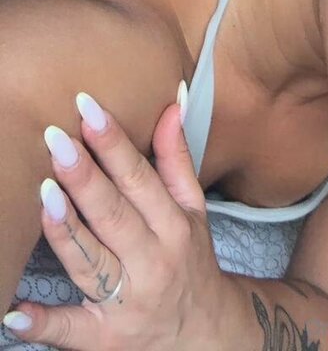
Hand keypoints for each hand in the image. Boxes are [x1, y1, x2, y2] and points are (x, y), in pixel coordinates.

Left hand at [3, 91, 241, 348]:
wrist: (203, 334)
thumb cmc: (191, 260)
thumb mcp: (194, 210)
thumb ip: (177, 160)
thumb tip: (171, 106)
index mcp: (173, 225)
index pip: (139, 178)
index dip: (113, 142)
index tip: (88, 108)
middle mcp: (152, 261)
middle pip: (113, 214)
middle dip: (84, 176)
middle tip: (56, 138)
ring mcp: (126, 301)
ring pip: (91, 261)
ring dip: (66, 230)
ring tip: (44, 191)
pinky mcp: (102, 338)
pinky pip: (71, 330)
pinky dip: (43, 323)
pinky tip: (14, 311)